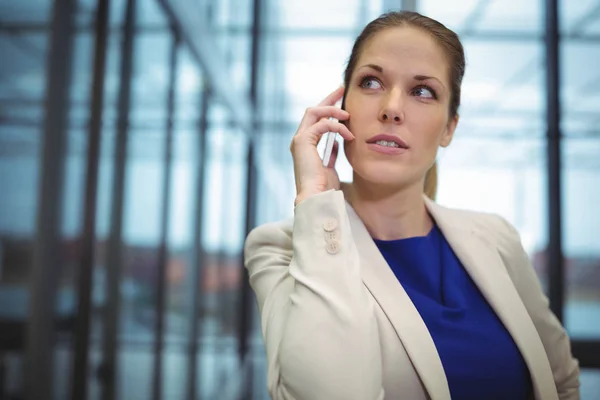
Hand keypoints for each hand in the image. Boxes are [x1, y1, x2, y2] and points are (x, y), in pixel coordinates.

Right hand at [290, 86, 354, 205]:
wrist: (316, 197)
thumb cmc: (324, 188)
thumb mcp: (330, 166)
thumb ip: (331, 153)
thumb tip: (337, 143)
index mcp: (305, 145)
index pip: (315, 120)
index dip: (328, 109)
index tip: (342, 102)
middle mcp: (299, 140)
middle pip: (312, 110)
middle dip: (328, 99)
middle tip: (342, 89)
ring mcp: (299, 140)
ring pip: (314, 112)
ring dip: (332, 110)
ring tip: (348, 114)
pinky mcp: (302, 142)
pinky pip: (321, 125)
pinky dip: (336, 127)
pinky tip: (348, 134)